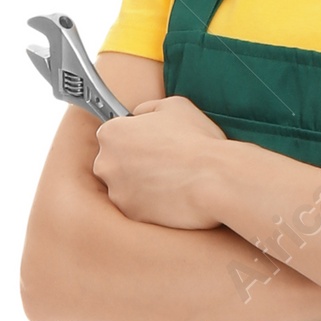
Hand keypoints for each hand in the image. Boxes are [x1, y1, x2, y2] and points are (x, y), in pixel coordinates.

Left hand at [93, 93, 229, 227]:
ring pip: (124, 188)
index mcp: (111, 133)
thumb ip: (147, 109)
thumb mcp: (173, 106)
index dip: (134, 138)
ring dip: (141, 185)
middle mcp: (106, 163)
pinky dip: (151, 204)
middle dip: (133, 163)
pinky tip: (171, 196)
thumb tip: (138, 116)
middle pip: (114, 162)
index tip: (149, 143)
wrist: (214, 179)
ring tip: (170, 180)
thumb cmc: (196, 140)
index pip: (113, 135)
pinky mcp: (131, 214)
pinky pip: (137, 208)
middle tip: (162, 162)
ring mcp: (116, 192)